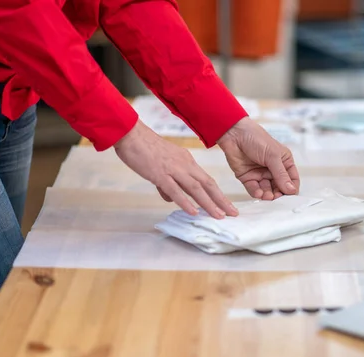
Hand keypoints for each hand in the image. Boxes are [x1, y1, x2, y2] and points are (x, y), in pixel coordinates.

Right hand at [114, 119, 237, 218]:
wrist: (131, 134)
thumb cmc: (144, 149)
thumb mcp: (162, 165)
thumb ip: (169, 183)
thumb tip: (171, 198)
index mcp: (187, 161)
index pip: (207, 180)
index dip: (219, 194)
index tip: (228, 206)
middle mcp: (184, 164)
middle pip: (208, 184)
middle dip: (221, 201)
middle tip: (233, 214)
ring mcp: (173, 169)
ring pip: (196, 188)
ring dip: (208, 203)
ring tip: (219, 216)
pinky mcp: (159, 173)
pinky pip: (175, 189)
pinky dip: (185, 202)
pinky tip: (193, 212)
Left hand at [217, 117, 299, 199]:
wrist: (234, 134)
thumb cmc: (256, 138)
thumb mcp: (272, 155)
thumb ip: (281, 174)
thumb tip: (291, 190)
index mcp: (283, 162)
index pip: (291, 179)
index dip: (292, 189)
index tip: (290, 196)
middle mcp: (273, 169)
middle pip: (280, 188)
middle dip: (279, 194)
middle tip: (277, 198)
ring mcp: (260, 174)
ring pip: (267, 190)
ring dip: (268, 195)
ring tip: (267, 195)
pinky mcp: (248, 177)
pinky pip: (254, 189)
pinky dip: (257, 193)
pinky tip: (259, 193)